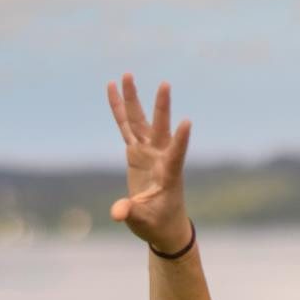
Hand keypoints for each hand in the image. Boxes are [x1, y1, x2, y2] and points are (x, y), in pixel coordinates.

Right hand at [106, 73, 192, 248]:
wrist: (163, 224)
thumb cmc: (157, 224)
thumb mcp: (144, 222)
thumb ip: (131, 214)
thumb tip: (118, 212)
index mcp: (169, 174)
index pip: (177, 154)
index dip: (181, 140)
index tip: (187, 122)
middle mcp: (160, 158)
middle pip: (159, 128)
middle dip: (161, 107)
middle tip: (165, 84)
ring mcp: (148, 152)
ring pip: (139, 121)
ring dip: (133, 99)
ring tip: (127, 75)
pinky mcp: (136, 152)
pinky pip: (125, 127)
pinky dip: (118, 110)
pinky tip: (112, 88)